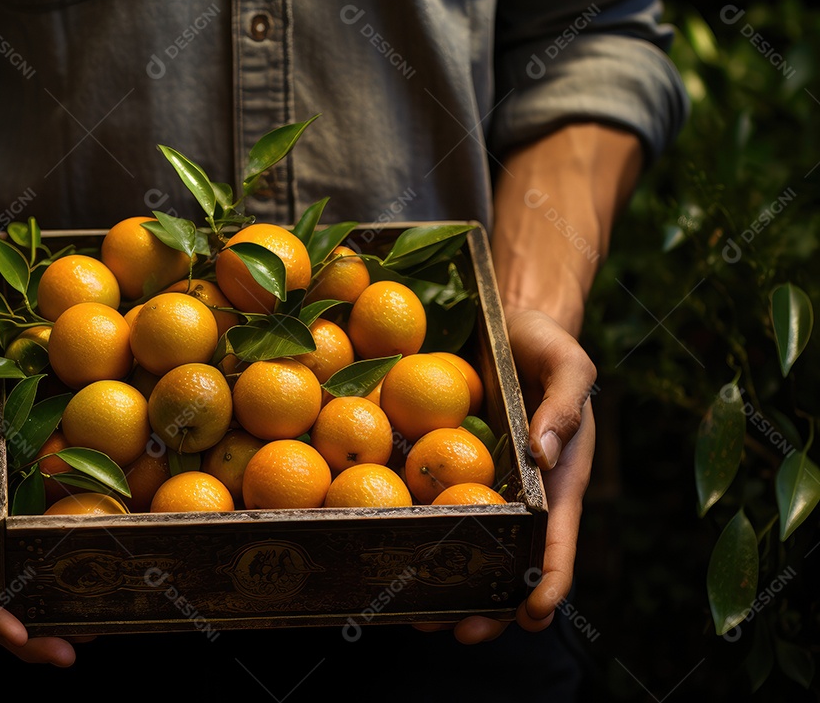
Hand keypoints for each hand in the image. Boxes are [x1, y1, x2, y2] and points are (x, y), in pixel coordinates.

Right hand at [0, 349, 77, 664]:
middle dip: (33, 635)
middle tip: (76, 651)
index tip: (22, 640)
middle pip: (2, 596)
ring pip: (30, 577)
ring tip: (101, 626)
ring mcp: (8, 516)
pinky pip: (51, 540)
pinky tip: (107, 570)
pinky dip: (72, 565)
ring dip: (58, 609)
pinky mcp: (33, 498)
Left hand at [416, 308, 595, 642]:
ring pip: (470, 551)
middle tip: (459, 633)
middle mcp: (524, 498)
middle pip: (511, 567)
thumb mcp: (569, 364)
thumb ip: (564, 405)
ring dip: (448, 590)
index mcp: (558, 484)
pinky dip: (419, 541)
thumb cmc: (547, 347)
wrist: (510, 323)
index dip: (548, 586)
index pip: (559, 545)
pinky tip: (387, 558)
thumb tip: (542, 457)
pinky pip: (436, 509)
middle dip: (491, 609)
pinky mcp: (450, 471)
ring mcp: (486, 488)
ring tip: (416, 617)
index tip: (531, 617)